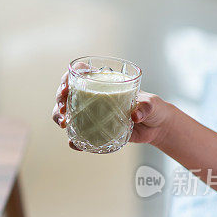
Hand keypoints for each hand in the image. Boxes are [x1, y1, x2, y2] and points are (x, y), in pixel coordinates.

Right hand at [52, 71, 173, 148]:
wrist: (157, 127)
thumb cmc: (153, 108)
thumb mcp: (152, 103)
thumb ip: (145, 107)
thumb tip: (135, 116)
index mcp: (105, 83)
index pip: (80, 73)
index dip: (68, 78)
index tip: (66, 87)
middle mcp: (95, 96)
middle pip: (68, 93)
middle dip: (59, 99)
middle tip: (62, 109)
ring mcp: (93, 114)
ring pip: (68, 112)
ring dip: (59, 117)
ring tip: (63, 125)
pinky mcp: (96, 130)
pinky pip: (80, 134)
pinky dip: (74, 139)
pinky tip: (73, 143)